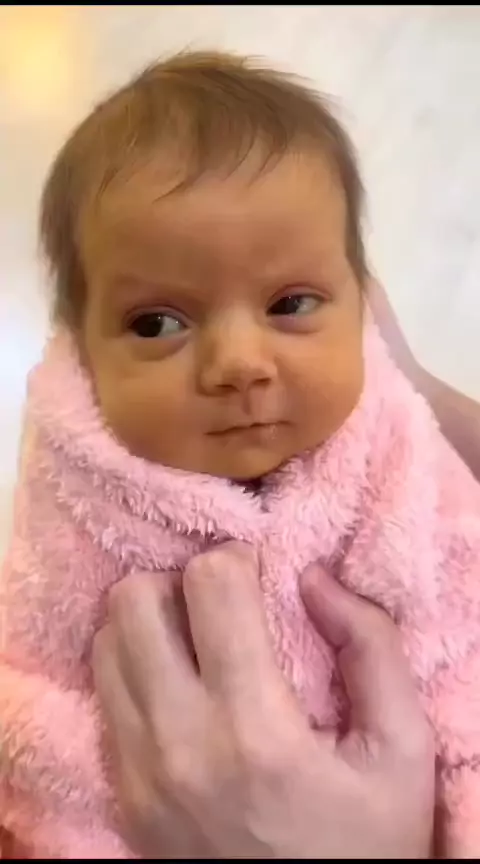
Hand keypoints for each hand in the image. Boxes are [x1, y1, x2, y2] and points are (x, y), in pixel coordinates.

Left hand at [93, 543, 434, 857]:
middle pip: (135, 600)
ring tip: (198, 642)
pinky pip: (103, 692)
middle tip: (222, 607)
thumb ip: (371, 647)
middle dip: (182, 584)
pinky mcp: (121, 793)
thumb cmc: (364, 843)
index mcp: (257, 730)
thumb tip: (313, 577)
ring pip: (106, 640)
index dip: (239, 560)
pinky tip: (178, 683)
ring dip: (152, 622)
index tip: (261, 578)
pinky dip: (133, 667)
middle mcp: (180, 745)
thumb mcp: (402, 750)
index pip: (210, 584)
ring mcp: (138, 773)